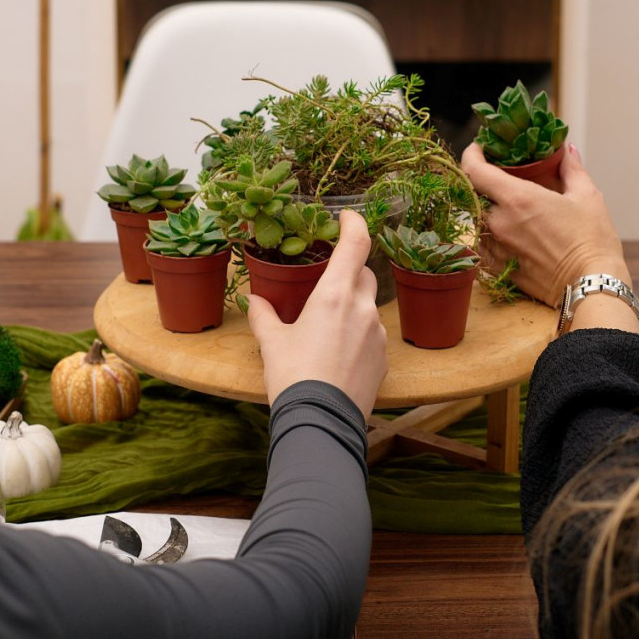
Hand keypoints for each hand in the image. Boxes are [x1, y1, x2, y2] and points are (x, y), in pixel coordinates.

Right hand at [247, 210, 388, 415]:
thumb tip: (255, 301)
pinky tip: (337, 353)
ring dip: (352, 306)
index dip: (354, 223)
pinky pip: (372, 334)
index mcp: (335, 295)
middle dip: (348, 272)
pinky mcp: (383, 359)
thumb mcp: (271, 343)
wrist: (320, 422)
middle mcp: (363, 309)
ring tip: (325, 328)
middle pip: (363, 274)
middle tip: (324, 283)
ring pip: (368, 306)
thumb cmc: (293, 377)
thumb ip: (264, 316)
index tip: (346, 216)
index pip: (356, 243)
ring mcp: (377, 334)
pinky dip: (358, 334)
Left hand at [461, 141, 628, 306]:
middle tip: (500, 180)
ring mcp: (495, 248)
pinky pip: (482, 247)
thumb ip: (572, 169)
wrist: (591, 286)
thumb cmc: (592, 240)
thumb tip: (568, 151)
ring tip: (507, 209)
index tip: (479, 149)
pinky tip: (509, 234)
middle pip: (474, 195)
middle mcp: (499, 222)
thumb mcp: (587, 197)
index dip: (471, 155)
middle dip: (484, 185)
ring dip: (487, 212)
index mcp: (517, 199)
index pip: (474, 170)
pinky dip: (490, 236)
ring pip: (478, 221)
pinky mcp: (498, 270)